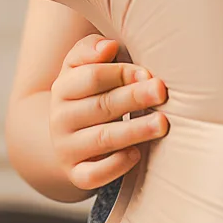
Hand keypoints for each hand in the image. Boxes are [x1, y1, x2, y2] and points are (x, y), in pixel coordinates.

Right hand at [49, 34, 168, 195]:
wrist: (67, 137)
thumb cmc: (88, 94)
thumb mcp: (81, 67)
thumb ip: (91, 50)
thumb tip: (108, 47)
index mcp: (63, 88)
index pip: (91, 77)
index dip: (120, 73)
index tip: (147, 73)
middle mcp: (61, 119)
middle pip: (100, 106)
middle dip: (133, 97)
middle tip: (160, 91)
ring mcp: (67, 149)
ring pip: (101, 139)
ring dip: (134, 130)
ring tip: (161, 124)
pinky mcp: (77, 174)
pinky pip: (93, 175)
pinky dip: (115, 166)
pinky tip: (136, 154)